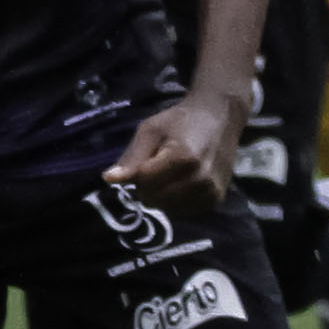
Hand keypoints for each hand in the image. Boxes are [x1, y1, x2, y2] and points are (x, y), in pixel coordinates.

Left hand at [103, 95, 243, 211]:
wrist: (221, 117)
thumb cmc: (181, 120)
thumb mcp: (150, 130)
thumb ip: (131, 157)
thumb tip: (108, 179)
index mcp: (183, 158)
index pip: (143, 182)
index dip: (136, 173)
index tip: (145, 159)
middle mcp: (200, 179)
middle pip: (154, 198)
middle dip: (146, 186)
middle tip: (155, 166)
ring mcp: (210, 192)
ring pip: (166, 208)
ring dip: (159, 195)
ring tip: (169, 173)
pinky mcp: (216, 200)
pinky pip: (182, 211)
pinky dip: (174, 201)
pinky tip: (179, 183)